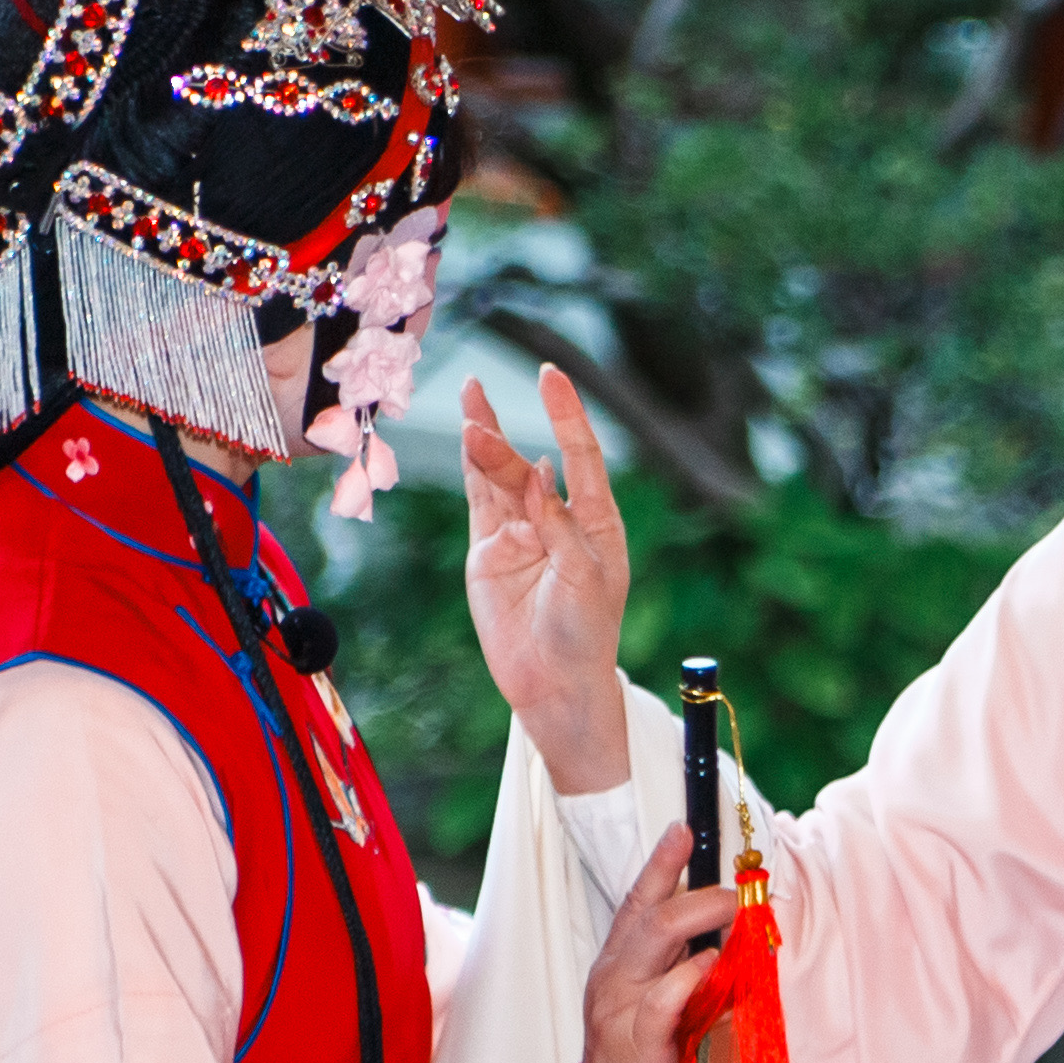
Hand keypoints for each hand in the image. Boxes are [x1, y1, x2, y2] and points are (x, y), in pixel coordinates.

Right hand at [463, 366, 634, 794]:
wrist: (555, 684)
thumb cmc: (585, 634)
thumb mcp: (584, 579)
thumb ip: (561, 527)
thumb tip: (541, 474)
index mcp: (596, 521)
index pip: (581, 456)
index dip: (567, 415)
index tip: (552, 378)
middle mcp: (558, 519)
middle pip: (530, 465)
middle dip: (504, 442)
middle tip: (475, 417)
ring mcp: (521, 534)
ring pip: (499, 478)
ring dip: (484, 444)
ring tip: (468, 407)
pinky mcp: (489, 552)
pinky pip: (480, 503)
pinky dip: (473, 473)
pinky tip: (468, 440)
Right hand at [581, 825, 740, 1062]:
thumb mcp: (672, 1013)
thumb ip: (698, 979)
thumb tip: (743, 950)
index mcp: (621, 966)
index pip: (639, 902)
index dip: (661, 863)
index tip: (684, 827)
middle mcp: (614, 978)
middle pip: (648, 913)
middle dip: (692, 887)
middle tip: (736, 887)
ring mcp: (618, 1009)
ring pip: (651, 942)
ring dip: (699, 918)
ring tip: (735, 909)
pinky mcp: (634, 1043)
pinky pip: (662, 999)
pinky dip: (690, 978)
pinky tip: (712, 967)